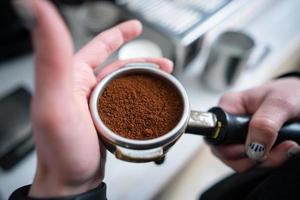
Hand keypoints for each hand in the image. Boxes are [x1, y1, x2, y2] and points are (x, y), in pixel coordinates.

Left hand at [26, 0, 172, 197]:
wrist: (71, 181)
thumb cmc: (61, 150)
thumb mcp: (55, 102)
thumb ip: (51, 58)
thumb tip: (40, 12)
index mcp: (71, 77)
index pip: (97, 46)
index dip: (118, 34)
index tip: (134, 26)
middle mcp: (83, 87)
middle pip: (118, 64)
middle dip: (143, 60)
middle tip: (163, 61)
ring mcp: (96, 103)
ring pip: (125, 82)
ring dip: (146, 78)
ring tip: (164, 79)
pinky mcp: (105, 118)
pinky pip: (127, 101)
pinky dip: (142, 97)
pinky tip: (152, 101)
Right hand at [210, 77, 299, 171]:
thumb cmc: (291, 93)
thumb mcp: (280, 103)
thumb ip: (265, 123)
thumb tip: (253, 147)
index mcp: (229, 106)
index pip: (215, 133)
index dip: (230, 147)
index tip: (254, 148)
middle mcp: (230, 123)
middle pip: (225, 152)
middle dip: (252, 157)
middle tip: (277, 149)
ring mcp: (239, 136)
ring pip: (239, 161)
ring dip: (265, 161)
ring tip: (287, 147)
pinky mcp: (251, 146)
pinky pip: (252, 162)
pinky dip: (269, 161)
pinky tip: (283, 150)